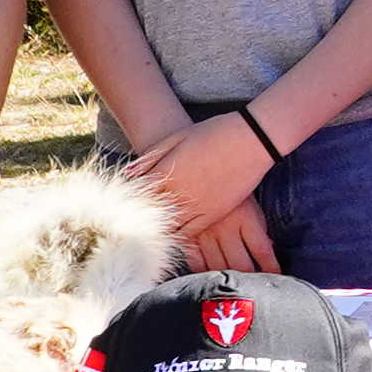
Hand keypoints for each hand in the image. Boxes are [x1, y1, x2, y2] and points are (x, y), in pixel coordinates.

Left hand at [124, 108, 273, 231]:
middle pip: (152, 214)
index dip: (130, 201)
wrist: (250, 140)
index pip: (141, 194)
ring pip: (169, 227)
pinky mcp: (213, 214)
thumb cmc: (213, 133)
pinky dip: (178, 237)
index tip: (121, 206)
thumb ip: (151, 158)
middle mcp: (180, 193)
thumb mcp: (177, 139)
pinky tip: (171, 238)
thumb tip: (128, 174)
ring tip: (146, 236)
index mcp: (168, 173)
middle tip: (127, 227)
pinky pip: (190, 233)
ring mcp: (197, 206)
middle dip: (139, 220)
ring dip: (157, 232)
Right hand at [181, 199, 280, 280]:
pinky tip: (210, 277)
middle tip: (255, 289)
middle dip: (250, 279)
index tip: (276, 277)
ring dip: (229, 278)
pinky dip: (203, 272)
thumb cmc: (234, 195)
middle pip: (241, 264)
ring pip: (219, 266)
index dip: (270, 268)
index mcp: (246, 219)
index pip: (262, 251)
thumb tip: (268, 253)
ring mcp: (206, 233)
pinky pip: (196, 261)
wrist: (207, 173)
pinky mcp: (190, 235)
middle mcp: (226, 228)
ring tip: (235, 288)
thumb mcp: (252, 209)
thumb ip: (260, 232)